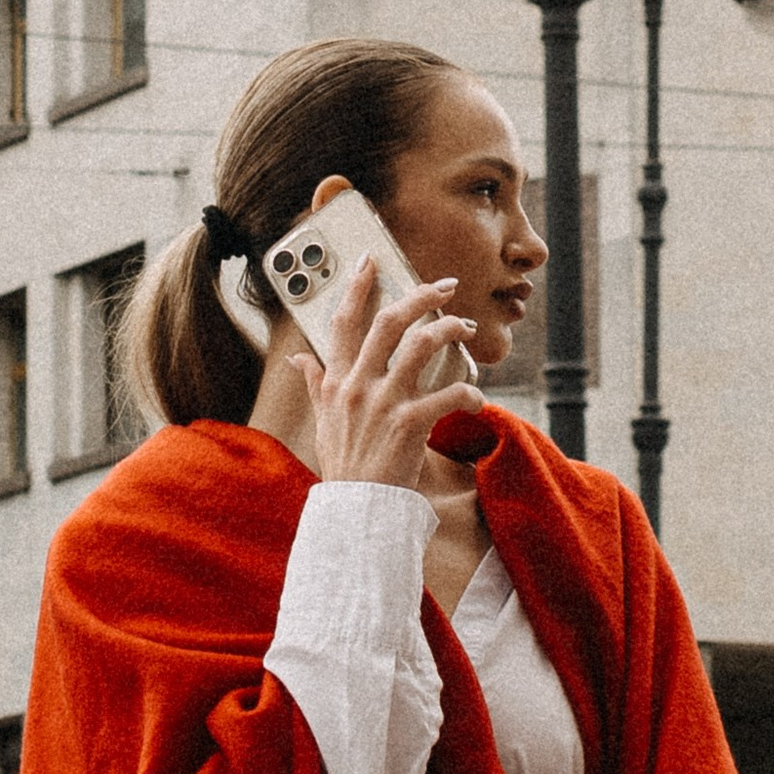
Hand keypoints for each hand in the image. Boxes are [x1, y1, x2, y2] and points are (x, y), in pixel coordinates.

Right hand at [302, 261, 480, 490]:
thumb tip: (297, 358)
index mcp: (336, 382)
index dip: (357, 288)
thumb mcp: (323, 420)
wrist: (356, 512)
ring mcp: (383, 404)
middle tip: (445, 286)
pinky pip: (448, 395)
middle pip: (388, 322)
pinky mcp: (409, 425)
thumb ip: (314, 384)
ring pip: (422, 345)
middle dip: (420, 296)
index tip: (370, 261)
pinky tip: (476, 399)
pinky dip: (469, 393)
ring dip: (450, 331)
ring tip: (466, 329)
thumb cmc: (344, 465)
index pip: (343, 323)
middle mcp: (357, 386)